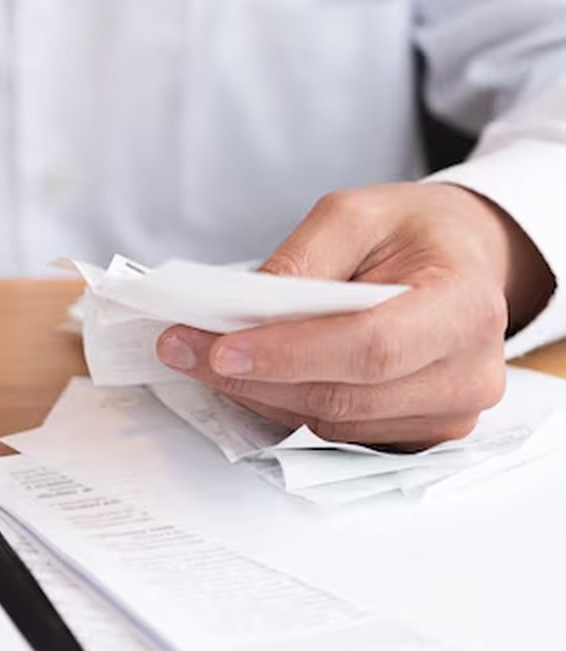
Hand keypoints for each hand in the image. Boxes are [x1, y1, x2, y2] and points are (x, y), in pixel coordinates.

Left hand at [155, 183, 553, 449]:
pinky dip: (286, 408)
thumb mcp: (357, 214)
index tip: (222, 348)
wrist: (461, 260)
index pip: (371, 346)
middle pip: (343, 395)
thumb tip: (243, 310)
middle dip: (254, 376)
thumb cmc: (415, 234)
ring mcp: (446, 413)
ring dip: (260, 395)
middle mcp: (467, 371)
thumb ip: (303, 259)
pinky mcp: (418, 436)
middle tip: (184, 348)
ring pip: (332, 423)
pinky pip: (338, 434)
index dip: (291, 354)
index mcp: (464, 306)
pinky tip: (251, 378)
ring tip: (205, 358)